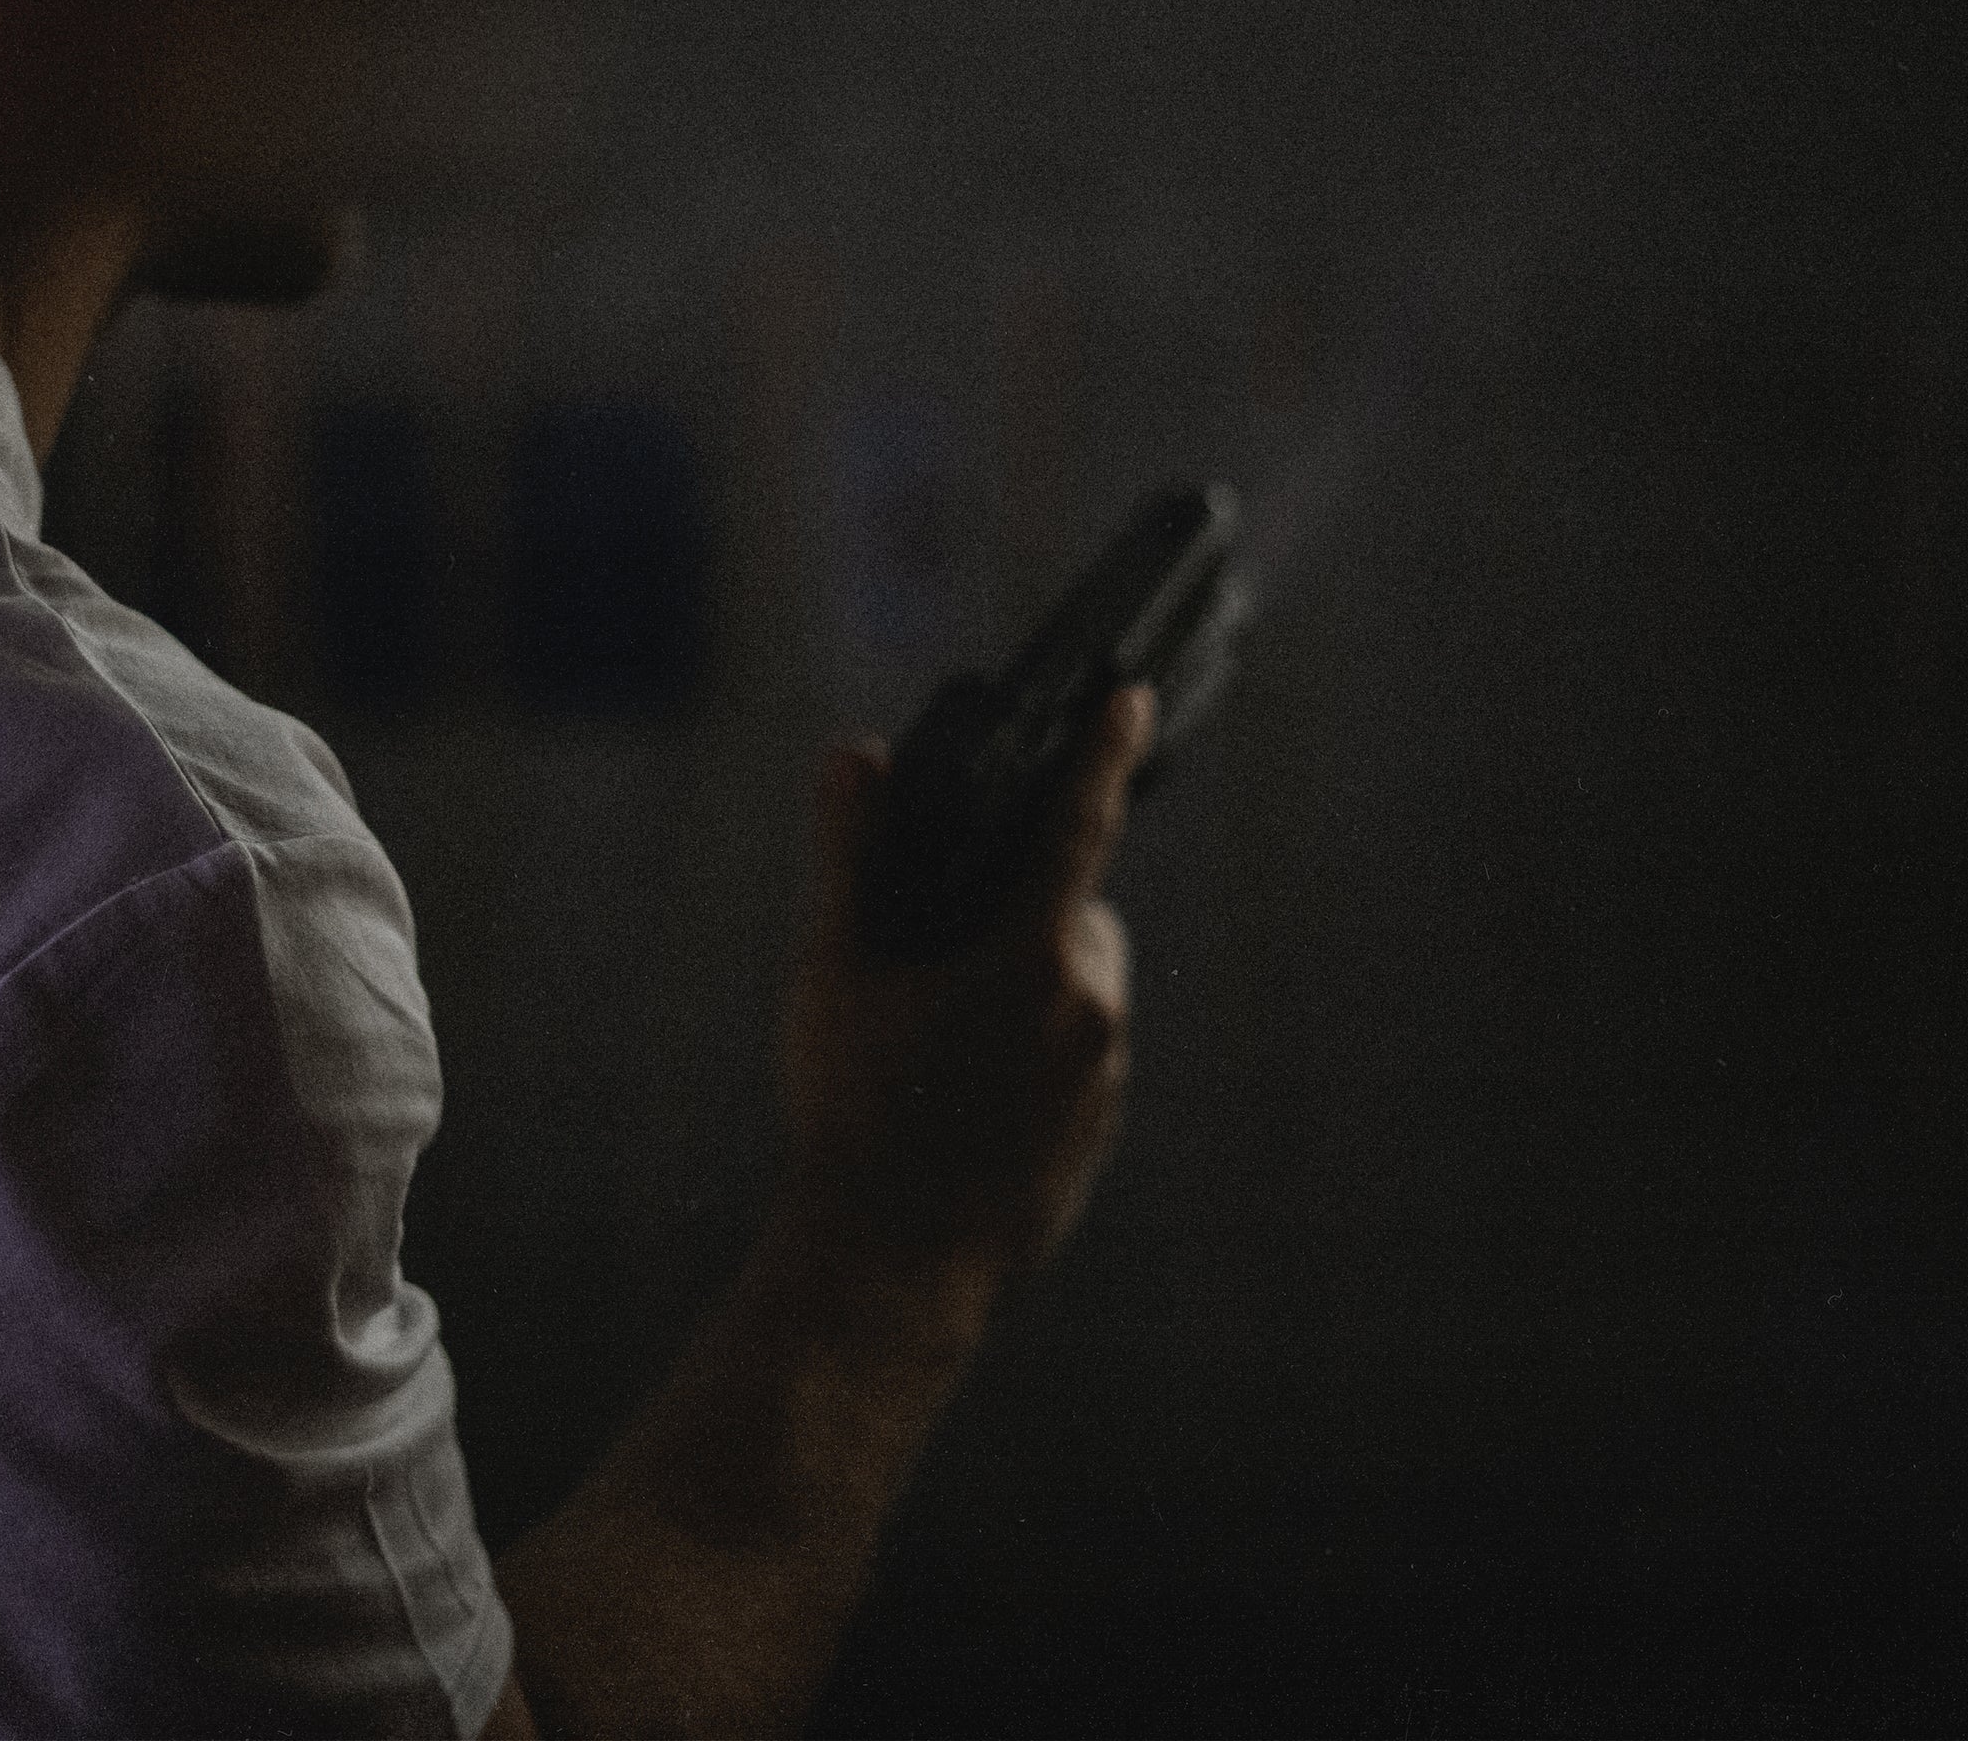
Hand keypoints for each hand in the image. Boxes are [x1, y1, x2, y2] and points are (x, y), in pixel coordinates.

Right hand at [778, 684, 1152, 1305]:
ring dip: (1023, 991)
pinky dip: (1030, 1056)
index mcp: (1031, 954)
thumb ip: (852, 856)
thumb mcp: (835, 974)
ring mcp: (1103, 1076)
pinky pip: (1073, 1059)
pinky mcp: (1098, 1130)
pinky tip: (958, 1102)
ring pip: (1073, 990)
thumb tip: (854, 756)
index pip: (1080, 825)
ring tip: (933, 1052)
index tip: (1132, 698)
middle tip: (931, 964)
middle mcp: (1089, 1008)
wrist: (892, 1269)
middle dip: (1017, 913)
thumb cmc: (855, 1116)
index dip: (1103, 753)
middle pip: (1069, 915)